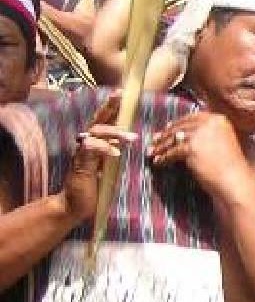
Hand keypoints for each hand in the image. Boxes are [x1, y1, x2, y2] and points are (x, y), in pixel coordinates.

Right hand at [62, 92, 137, 220]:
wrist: (75, 206)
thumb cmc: (94, 187)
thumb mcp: (109, 167)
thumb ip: (115, 153)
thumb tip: (132, 141)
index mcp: (94, 144)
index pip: (103, 121)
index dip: (111, 107)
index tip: (121, 94)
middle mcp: (86, 145)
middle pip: (97, 121)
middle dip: (109, 108)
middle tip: (121, 97)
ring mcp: (82, 154)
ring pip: (95, 133)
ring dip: (113, 133)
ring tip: (130, 137)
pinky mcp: (80, 165)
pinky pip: (90, 150)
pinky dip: (104, 149)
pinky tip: (116, 153)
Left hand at [147, 111, 252, 199]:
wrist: (235, 180)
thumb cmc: (231, 167)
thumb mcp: (222, 143)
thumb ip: (207, 135)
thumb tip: (181, 135)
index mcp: (218, 120)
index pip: (193, 117)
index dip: (178, 123)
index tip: (167, 128)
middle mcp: (209, 123)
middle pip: (181, 126)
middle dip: (165, 135)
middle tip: (154, 141)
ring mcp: (200, 134)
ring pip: (174, 138)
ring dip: (161, 147)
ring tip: (153, 153)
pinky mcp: (191, 148)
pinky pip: (172, 152)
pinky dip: (164, 158)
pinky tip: (159, 163)